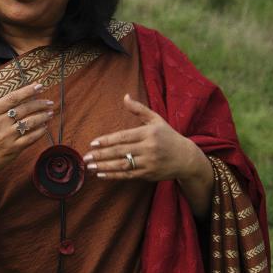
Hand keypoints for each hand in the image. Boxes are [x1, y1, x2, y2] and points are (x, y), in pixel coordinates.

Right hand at [0, 78, 53, 187]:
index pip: (12, 98)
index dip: (27, 91)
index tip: (39, 86)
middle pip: (24, 109)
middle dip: (39, 104)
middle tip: (49, 102)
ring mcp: (6, 137)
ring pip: (30, 123)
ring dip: (42, 117)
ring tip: (50, 113)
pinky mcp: (12, 150)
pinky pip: (30, 138)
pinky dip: (39, 132)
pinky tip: (44, 128)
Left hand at [83, 93, 205, 183]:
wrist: (186, 158)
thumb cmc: (168, 136)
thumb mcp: (156, 120)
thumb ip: (139, 109)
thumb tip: (124, 96)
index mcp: (149, 133)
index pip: (124, 137)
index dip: (107, 140)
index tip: (93, 143)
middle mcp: (149, 148)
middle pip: (121, 152)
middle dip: (101, 155)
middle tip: (86, 157)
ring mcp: (149, 163)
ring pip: (123, 165)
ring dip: (104, 166)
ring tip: (90, 167)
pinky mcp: (149, 174)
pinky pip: (128, 175)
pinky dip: (114, 176)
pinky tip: (102, 174)